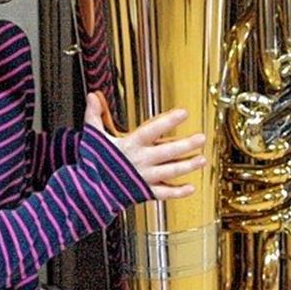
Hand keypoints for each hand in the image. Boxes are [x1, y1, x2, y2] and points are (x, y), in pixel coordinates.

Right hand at [84, 92, 205, 199]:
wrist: (88, 192)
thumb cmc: (92, 163)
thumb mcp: (93, 136)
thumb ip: (94, 115)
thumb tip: (92, 96)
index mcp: (130, 145)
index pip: (152, 130)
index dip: (168, 121)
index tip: (184, 113)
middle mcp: (140, 161)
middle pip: (167, 152)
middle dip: (186, 145)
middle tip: (201, 138)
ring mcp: (144, 177)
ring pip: (170, 172)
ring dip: (188, 166)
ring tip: (202, 160)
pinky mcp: (144, 192)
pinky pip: (164, 193)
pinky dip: (178, 192)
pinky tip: (190, 188)